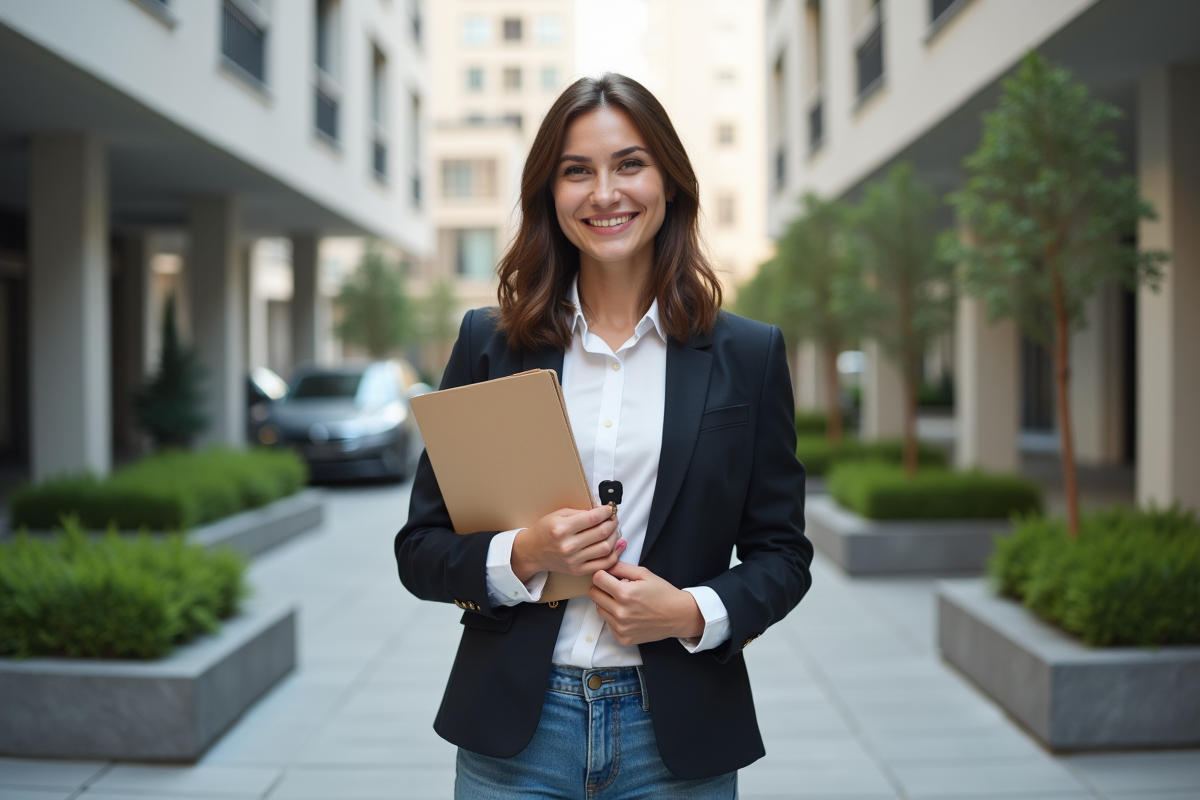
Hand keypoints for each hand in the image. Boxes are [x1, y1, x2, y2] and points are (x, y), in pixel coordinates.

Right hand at [511, 505, 624, 581]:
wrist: (532, 552)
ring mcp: (573, 560)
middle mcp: (568, 546)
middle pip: (601, 532)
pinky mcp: (577, 570)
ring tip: (613, 530)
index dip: (606, 512)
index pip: (592, 518)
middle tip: (613, 518)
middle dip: (612, 522)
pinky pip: (603, 564)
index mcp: (561, 529)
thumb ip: (579, 512)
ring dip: (614, 536)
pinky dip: (614, 554)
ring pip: (605, 548)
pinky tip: (617, 545)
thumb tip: (600, 511)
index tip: (610, 509)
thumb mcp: (558, 515)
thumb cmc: (545, 531)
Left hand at [589, 561, 704, 645]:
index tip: (608, 575)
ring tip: (623, 601)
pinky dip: (614, 617)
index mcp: (625, 594)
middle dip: (602, 588)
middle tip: (615, 587)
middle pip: (594, 595)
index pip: (597, 579)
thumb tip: (605, 565)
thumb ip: (621, 567)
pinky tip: (628, 614)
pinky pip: (608, 624)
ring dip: (607, 603)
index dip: (602, 574)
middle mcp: (620, 612)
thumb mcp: (644, 574)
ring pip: (599, 609)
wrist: (678, 616)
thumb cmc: (663, 593)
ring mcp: (621, 627)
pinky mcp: (623, 638)